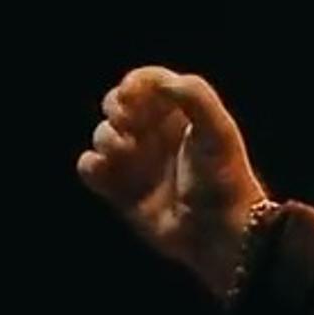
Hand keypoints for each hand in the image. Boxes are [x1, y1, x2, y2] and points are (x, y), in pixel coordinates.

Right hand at [77, 67, 266, 299]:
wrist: (217, 231)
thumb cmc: (223, 179)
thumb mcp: (218, 131)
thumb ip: (195, 96)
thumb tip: (161, 83)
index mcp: (179, 115)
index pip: (147, 82)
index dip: (133, 84)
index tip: (131, 96)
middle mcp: (155, 135)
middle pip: (117, 104)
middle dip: (116, 108)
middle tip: (127, 122)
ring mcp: (136, 161)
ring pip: (102, 134)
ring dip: (106, 137)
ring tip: (126, 151)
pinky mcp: (120, 189)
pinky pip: (89, 167)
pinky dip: (90, 164)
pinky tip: (104, 169)